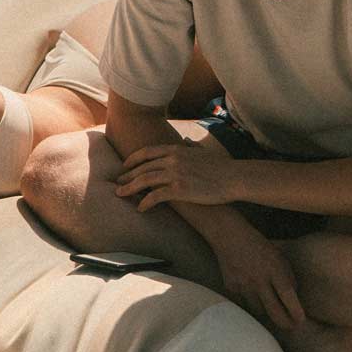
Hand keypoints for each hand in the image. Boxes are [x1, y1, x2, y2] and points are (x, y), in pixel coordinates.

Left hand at [115, 140, 239, 209]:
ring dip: (130, 188)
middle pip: (142, 167)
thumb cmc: (221, 167)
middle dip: (127, 176)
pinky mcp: (179, 190)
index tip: (125, 166)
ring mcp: (175, 174)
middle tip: (118, 183)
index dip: (133, 159)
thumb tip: (186, 142)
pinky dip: (145, 202)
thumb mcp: (201, 151)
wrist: (233, 177)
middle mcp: (172, 160)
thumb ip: (190, 147)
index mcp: (176, 149)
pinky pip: (155, 196)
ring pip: (144, 181)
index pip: (147, 152)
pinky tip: (141, 208)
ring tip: (121, 194)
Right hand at [213, 229, 304, 329]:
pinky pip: (245, 303)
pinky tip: (253, 294)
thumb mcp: (279, 256)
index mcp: (273, 268)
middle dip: (285, 323)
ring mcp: (243, 285)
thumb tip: (294, 299)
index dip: (295, 310)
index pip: (287, 294)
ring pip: (259, 310)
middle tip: (292, 327)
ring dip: (267, 310)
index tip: (301, 321)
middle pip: (273, 311)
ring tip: (271, 306)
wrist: (229, 236)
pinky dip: (251, 302)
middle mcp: (258, 279)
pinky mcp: (231, 288)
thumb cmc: (259, 245)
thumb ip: (287, 276)